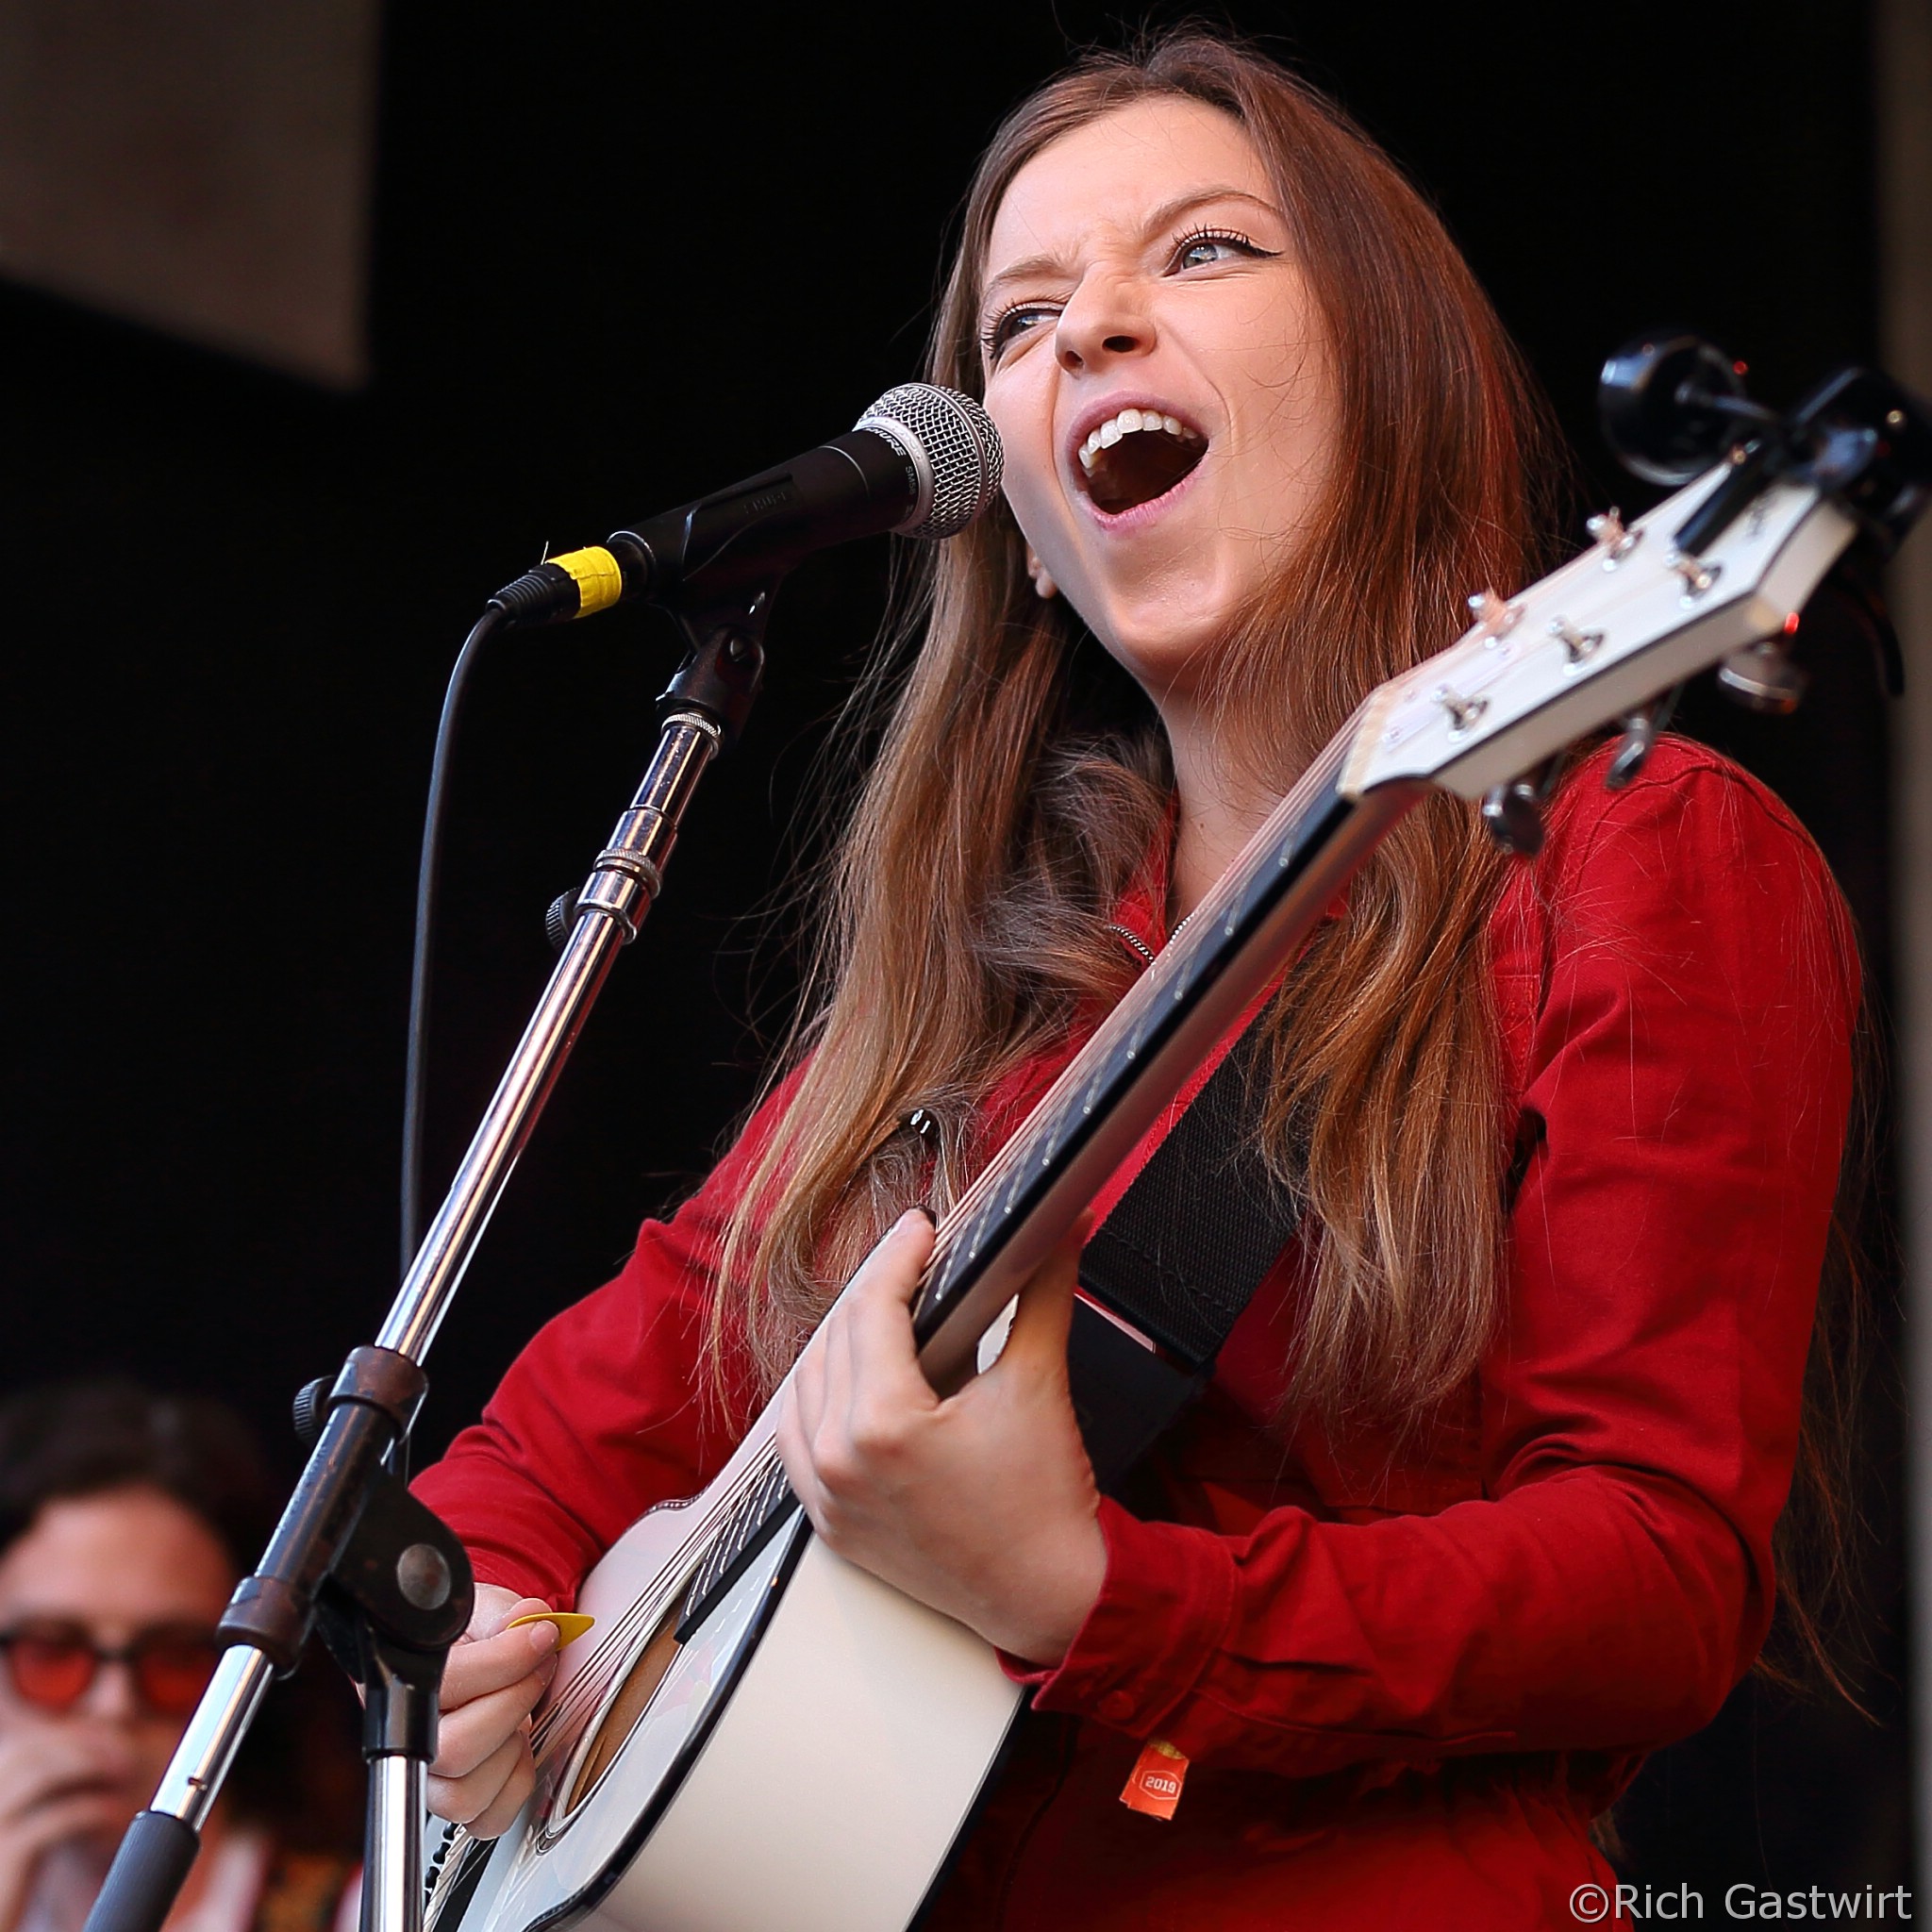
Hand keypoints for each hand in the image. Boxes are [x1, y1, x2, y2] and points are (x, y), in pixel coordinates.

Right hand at [0, 1722, 134, 1931]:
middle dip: (86, 1743)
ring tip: (126, 1772)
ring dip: (91, 1764)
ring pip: (42, 1775)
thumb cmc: (8, 1878)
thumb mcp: (27, 1827)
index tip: (117, 1737)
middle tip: (127, 1752)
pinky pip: (56, 1819)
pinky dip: (93, 1808)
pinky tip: (116, 1814)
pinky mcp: (7, 1856)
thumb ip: (52, 1789)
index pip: (31, 1745)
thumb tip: (98, 1734)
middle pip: (34, 1752)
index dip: (77, 1734)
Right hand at [426, 1584, 559, 1838]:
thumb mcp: (483, 1609)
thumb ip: (503, 1612)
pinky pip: (488, 1819)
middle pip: (455, 1749)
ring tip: (523, 1710)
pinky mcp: (458, 1803)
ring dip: (511, 1749)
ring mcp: (433, 1779)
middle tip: (539, 1666)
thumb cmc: (469, 1638)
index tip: (539, 1636)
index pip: (447, 1685)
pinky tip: (519, 1746)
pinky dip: (516, 1783)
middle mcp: (412, 1739)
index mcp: (404, 1683)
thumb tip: (526, 1618)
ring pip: (465, 1796)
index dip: (502, 1661)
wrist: (471, 1659)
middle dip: (514, 1702)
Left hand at [776, 1209, 1107, 1665]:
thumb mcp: (1039, 1383)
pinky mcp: (829, 1524)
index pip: (872, 1307)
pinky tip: (847, 1377)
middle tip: (912, 1259)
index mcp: (884, 1425)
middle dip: (874, 1288)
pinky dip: (817, 1400)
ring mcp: (828, 1497)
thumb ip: (1041, 1293)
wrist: (1048, 1597)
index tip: (920, 1228)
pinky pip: (797, 1441)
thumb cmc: (1045, 1505)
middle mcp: (840, 1460)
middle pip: (836, 1338)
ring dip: (841, 1339)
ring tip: (883, 1308)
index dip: (898, 1254)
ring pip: (806, 1385)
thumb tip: (1058, 1232)